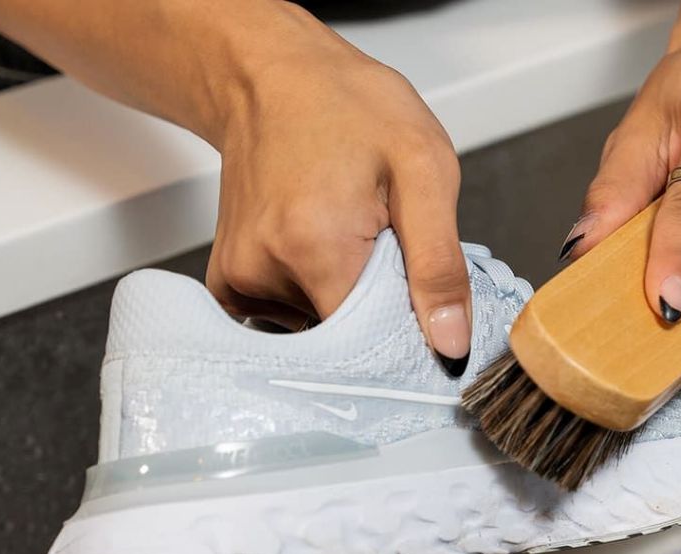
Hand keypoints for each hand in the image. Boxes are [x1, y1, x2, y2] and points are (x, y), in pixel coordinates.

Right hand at [206, 4, 470, 369]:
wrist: (271, 78)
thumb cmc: (349, 109)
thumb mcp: (423, 168)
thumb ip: (439, 264)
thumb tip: (451, 342)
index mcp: (315, 248)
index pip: (369, 349)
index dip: (404, 338)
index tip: (418, 306)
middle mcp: (265, 272)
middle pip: (343, 342)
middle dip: (377, 315)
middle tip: (385, 251)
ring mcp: (240, 280)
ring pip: (317, 332)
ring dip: (345, 300)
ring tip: (349, 238)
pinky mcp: (230, 282)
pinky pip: (285, 319)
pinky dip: (313, 298)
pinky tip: (319, 251)